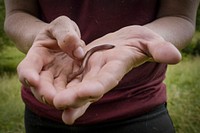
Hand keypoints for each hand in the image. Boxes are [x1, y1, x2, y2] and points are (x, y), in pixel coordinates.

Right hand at [17, 16, 84, 104]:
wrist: (67, 39)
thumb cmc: (61, 30)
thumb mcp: (62, 25)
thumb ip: (66, 34)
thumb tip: (78, 52)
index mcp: (37, 55)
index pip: (28, 67)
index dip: (27, 74)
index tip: (33, 80)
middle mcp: (44, 71)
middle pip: (39, 86)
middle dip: (44, 93)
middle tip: (53, 98)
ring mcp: (57, 79)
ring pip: (54, 93)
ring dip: (59, 99)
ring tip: (67, 103)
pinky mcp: (70, 83)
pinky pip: (71, 92)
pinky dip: (73, 98)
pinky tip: (80, 101)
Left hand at [53, 25, 180, 123]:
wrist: (125, 42)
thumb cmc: (140, 41)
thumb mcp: (149, 41)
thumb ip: (159, 49)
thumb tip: (176, 56)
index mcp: (115, 68)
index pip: (106, 80)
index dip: (97, 87)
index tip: (85, 94)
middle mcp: (101, 75)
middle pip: (87, 88)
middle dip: (75, 97)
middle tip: (59, 103)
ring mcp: (91, 73)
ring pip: (76, 87)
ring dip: (64, 95)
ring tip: (50, 102)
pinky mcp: (82, 69)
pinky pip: (70, 79)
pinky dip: (61, 86)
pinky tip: (50, 93)